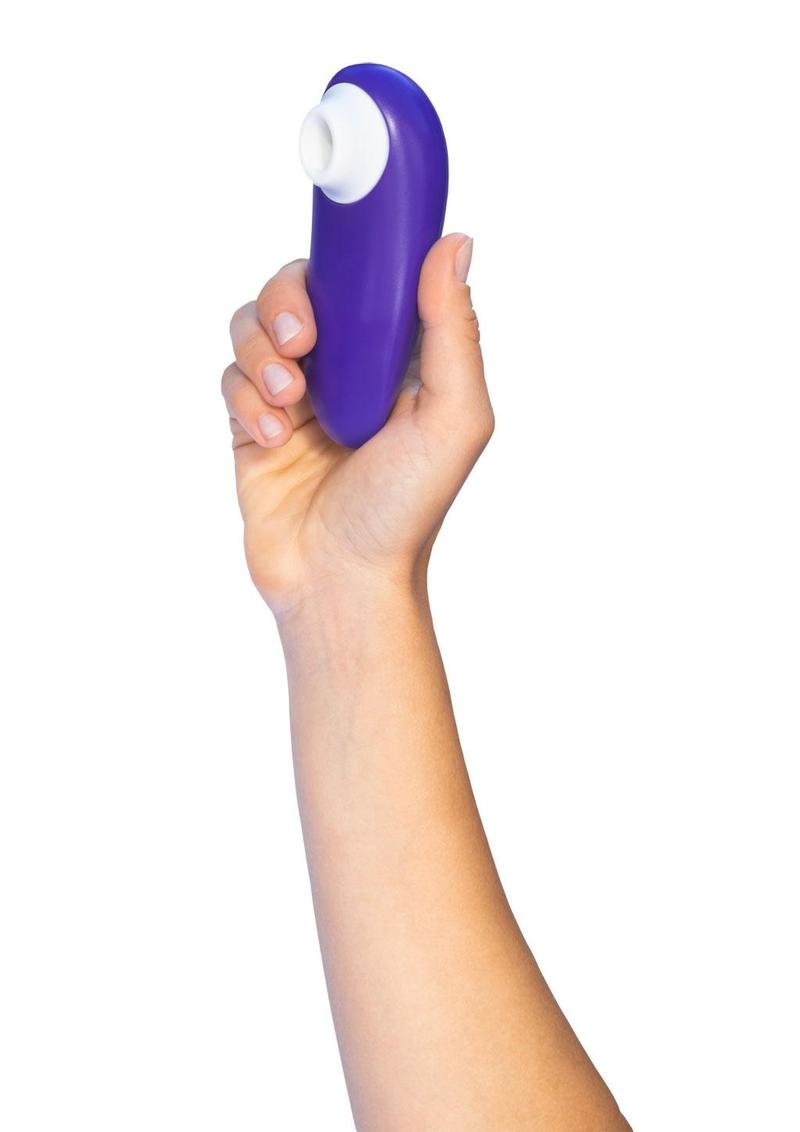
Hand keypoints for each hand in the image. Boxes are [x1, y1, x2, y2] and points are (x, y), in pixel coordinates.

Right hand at [222, 233, 492, 615]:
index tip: (338, 265)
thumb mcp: (453, 419)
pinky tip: (273, 440)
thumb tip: (455, 243)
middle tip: (303, 342)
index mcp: (397, 360)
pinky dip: (246, 401)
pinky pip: (231, 379)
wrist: (342, 582)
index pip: (363, 279)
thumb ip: (454, 332)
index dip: (345, 261)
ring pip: (254, 328)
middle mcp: (346, 370)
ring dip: (262, 353)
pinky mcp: (253, 426)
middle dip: (287, 303)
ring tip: (288, 400)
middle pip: (296, 290)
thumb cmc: (405, 509)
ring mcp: (297, 397)